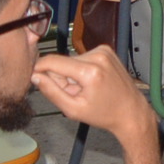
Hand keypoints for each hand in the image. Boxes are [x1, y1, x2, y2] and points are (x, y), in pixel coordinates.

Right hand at [31, 46, 156, 146]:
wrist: (131, 110)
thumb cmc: (103, 114)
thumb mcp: (72, 109)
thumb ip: (51, 91)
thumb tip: (34, 76)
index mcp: (90, 71)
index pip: (52, 61)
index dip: (38, 68)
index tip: (32, 77)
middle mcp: (98, 56)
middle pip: (62, 62)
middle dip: (61, 77)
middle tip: (74, 93)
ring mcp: (104, 51)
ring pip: (71, 60)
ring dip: (72, 74)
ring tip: (86, 89)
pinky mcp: (106, 50)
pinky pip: (82, 58)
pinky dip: (82, 69)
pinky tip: (92, 81)